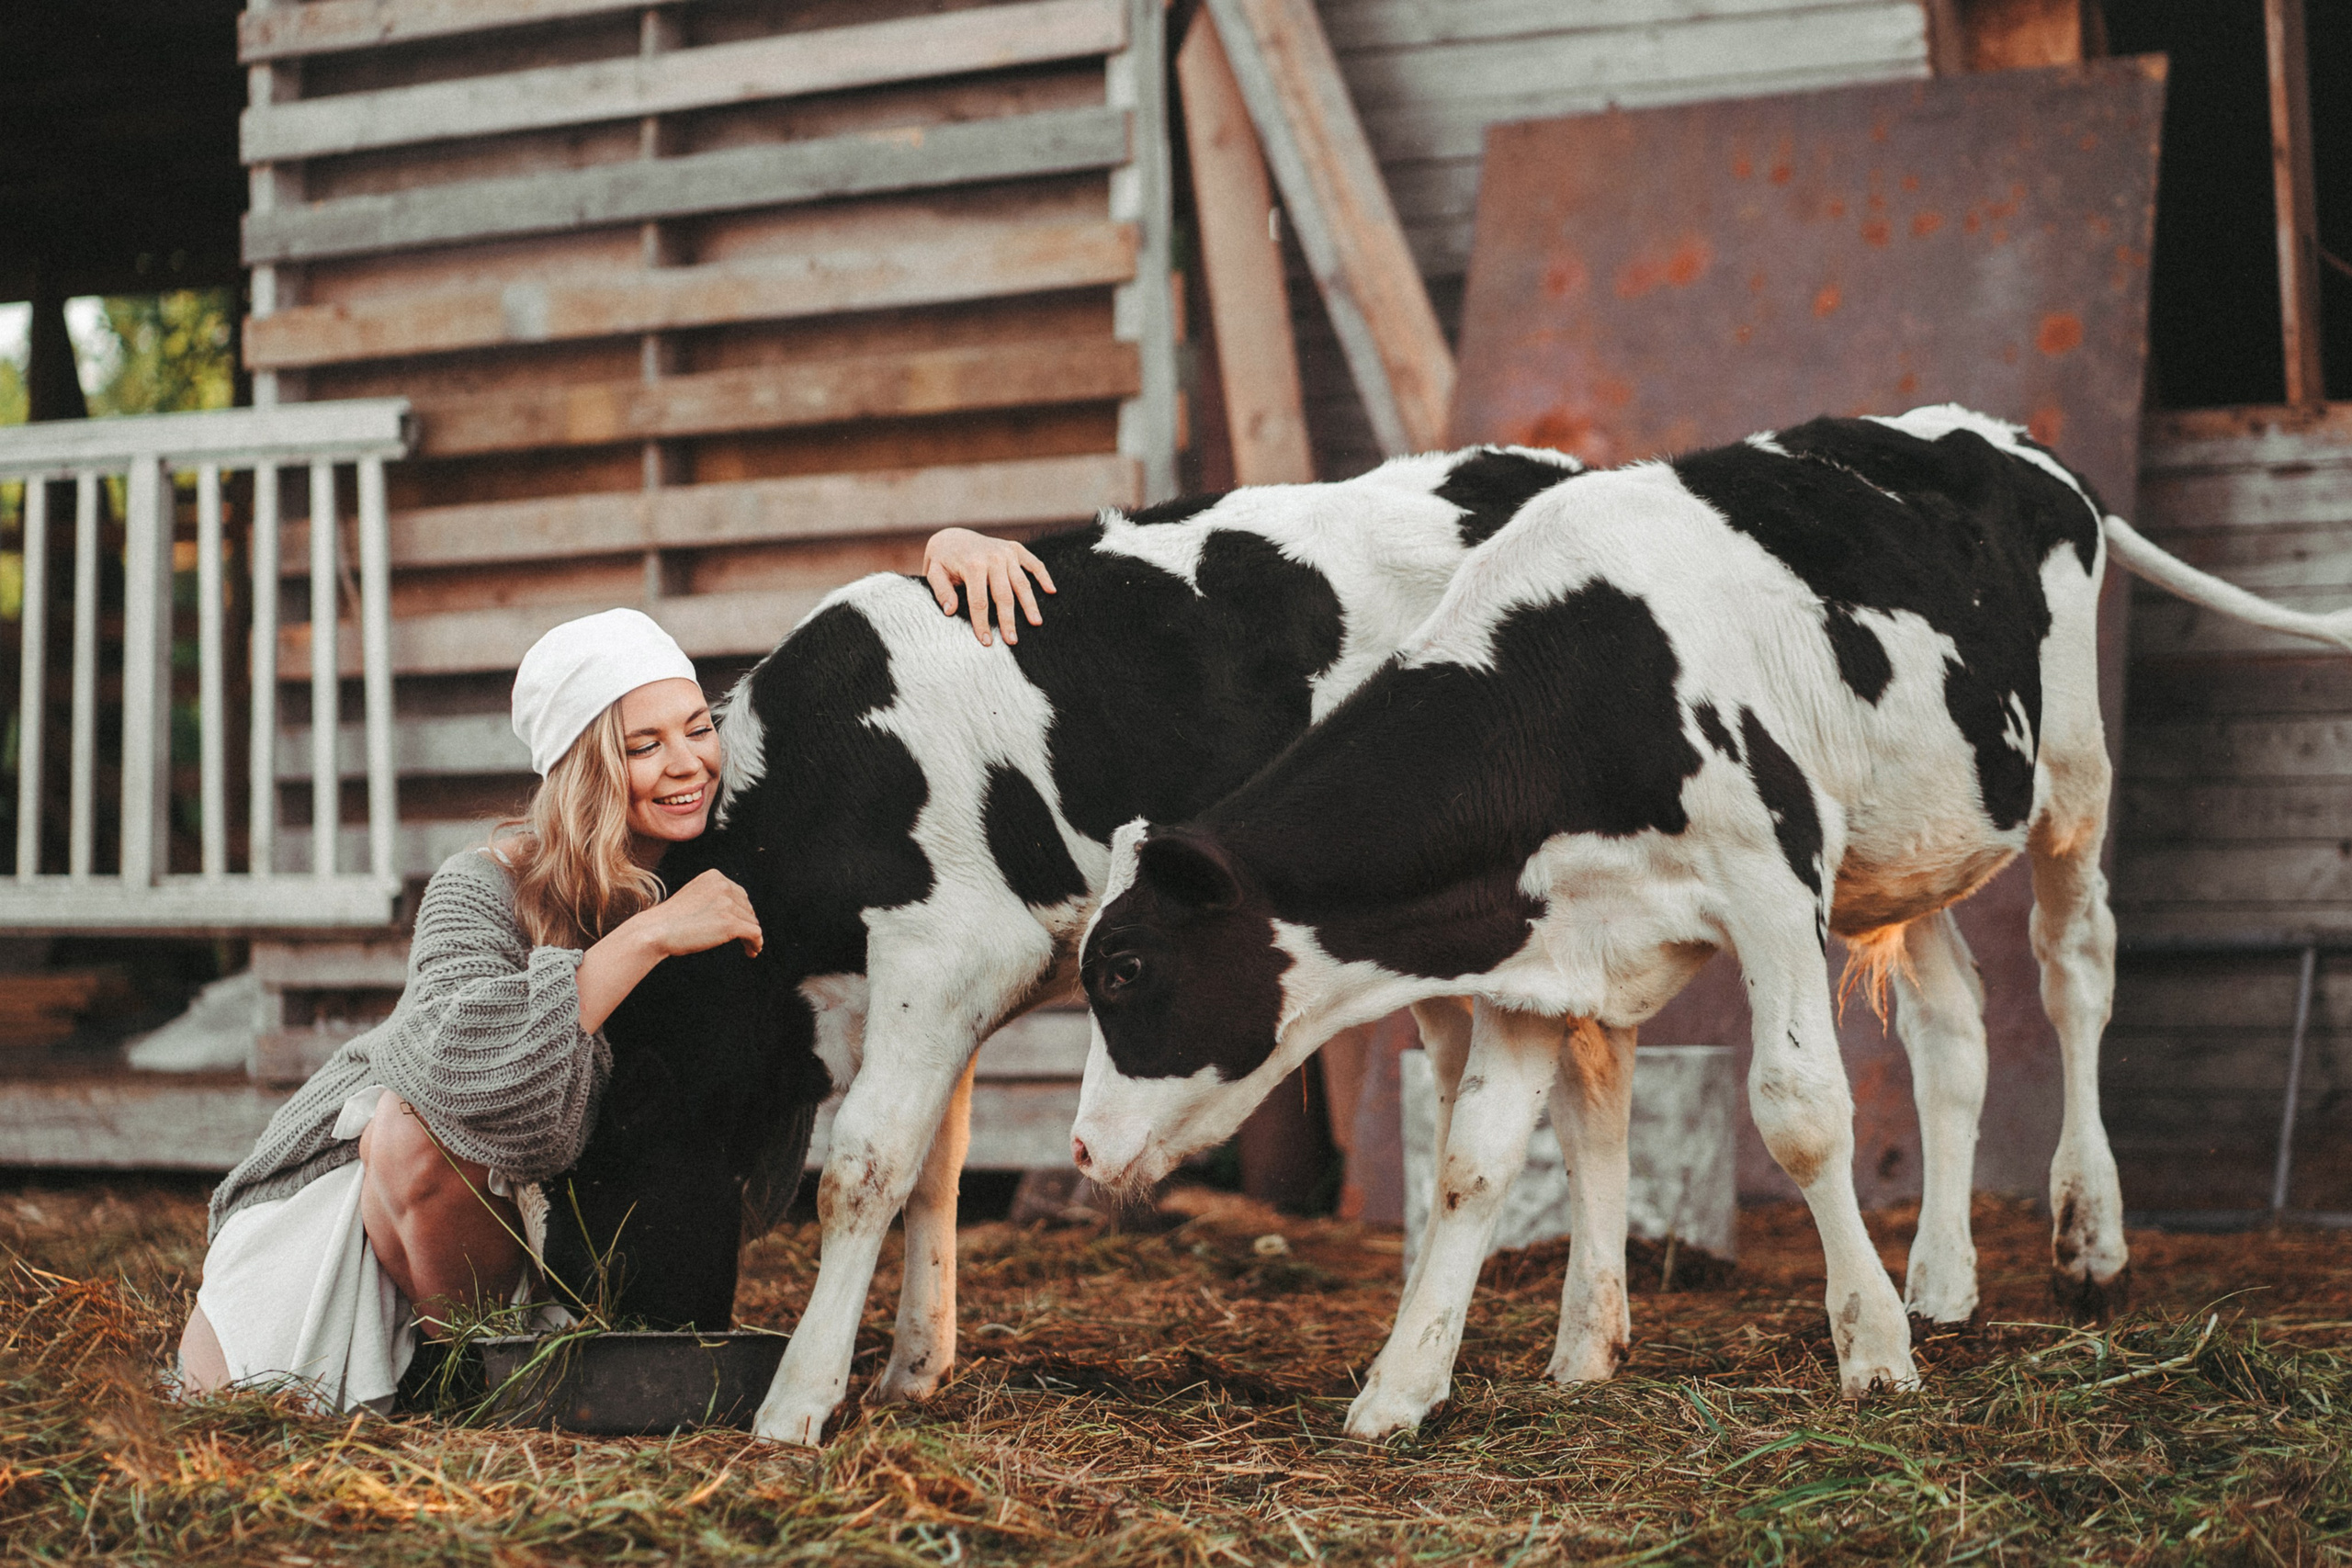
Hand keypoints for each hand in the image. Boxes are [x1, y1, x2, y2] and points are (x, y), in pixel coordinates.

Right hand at [636, 868, 761, 958]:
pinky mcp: (730, 923)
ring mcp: (727, 904)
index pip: (740, 895)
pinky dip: (756, 943)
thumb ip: (714, 897)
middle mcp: (723, 886)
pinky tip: (752, 951)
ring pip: (752, 922)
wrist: (655, 931)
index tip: (741, 926)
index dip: (742, 912)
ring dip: (751, 936)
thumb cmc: (670, 920)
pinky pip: (755, 933)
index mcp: (714, 876)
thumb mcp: (694, 897)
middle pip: (748, 908)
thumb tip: (739, 911)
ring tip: (749, 949)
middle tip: (745, 941)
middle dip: (747, 924)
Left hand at [923, 527, 1055, 645]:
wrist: (952, 536)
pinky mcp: (1015, 548)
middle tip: (1013, 641)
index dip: (982, 623)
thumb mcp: (934, 573)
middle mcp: (992, 557)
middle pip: (1004, 595)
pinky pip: (1033, 563)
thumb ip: (941, 591)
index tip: (986, 642)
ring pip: (1022, 582)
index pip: (979, 601)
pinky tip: (1051, 591)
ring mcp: (1006, 552)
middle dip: (1008, 620)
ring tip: (1036, 623)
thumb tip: (950, 611)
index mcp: (972, 565)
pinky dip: (1044, 576)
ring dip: (1030, 604)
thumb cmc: (943, 561)